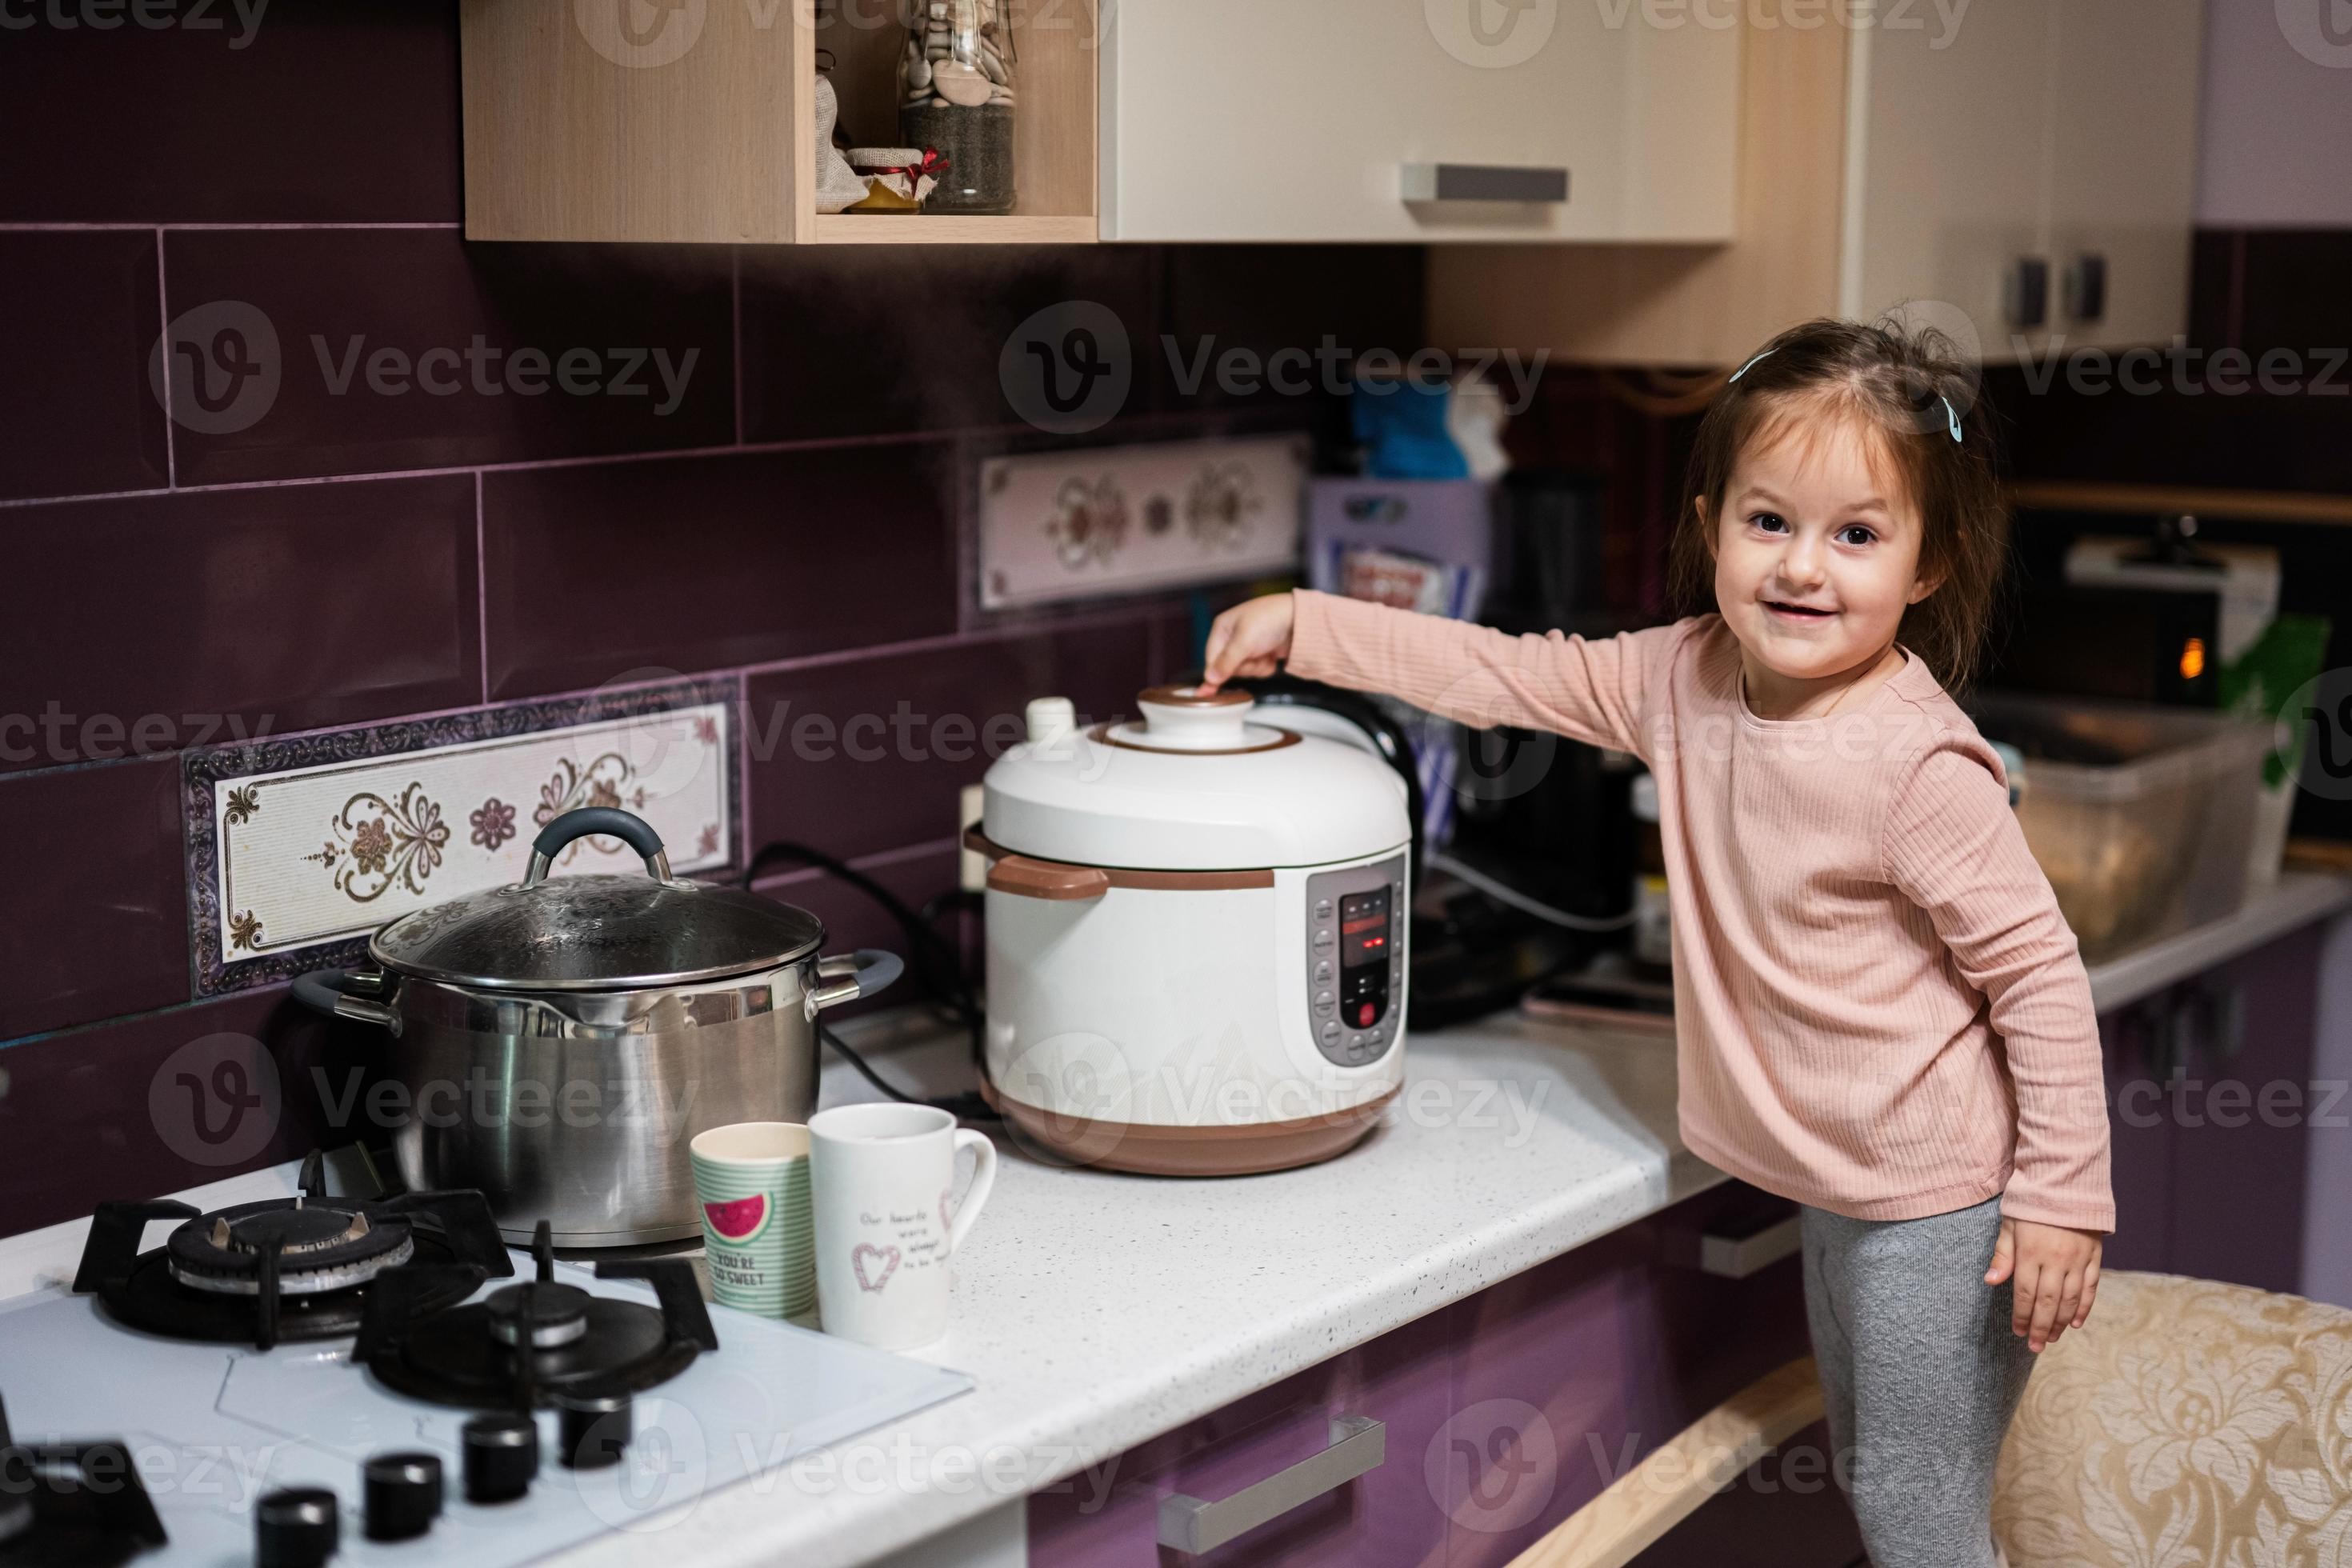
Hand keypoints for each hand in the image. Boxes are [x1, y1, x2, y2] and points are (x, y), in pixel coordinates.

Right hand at [1200, 593, 1297, 691]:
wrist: (1301, 619)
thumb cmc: (1270, 620)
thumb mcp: (1244, 641)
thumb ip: (1226, 662)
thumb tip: (1209, 679)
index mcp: (1222, 628)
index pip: (1211, 658)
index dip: (1217, 672)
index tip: (1214, 689)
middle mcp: (1233, 637)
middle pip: (1228, 668)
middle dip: (1244, 666)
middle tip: (1254, 655)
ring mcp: (1248, 646)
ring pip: (1244, 671)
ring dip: (1256, 667)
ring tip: (1265, 653)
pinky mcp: (1262, 653)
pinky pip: (1258, 671)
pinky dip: (1266, 667)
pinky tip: (1272, 656)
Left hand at [1985, 1217, 2101, 1351]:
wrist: (2065, 1182)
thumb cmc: (2031, 1204)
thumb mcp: (2010, 1224)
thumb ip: (2002, 1255)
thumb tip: (1991, 1281)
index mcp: (2031, 1252)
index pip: (2024, 1293)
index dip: (2021, 1316)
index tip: (2017, 1332)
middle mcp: (2056, 1259)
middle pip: (2048, 1302)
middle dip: (2041, 1328)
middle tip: (2035, 1346)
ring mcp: (2078, 1260)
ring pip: (2071, 1299)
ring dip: (2062, 1323)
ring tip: (2053, 1339)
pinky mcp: (2094, 1257)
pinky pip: (2091, 1288)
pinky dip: (2085, 1308)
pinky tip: (2077, 1323)